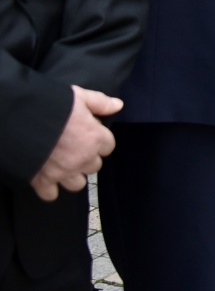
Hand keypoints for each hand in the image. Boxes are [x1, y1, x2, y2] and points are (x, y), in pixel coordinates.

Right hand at [30, 86, 120, 201]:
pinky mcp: (43, 180)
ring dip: (72, 175)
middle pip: (94, 166)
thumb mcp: (79, 96)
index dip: (99, 140)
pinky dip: (49, 188)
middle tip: (74, 148)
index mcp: (95, 138)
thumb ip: (100, 102)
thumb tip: (118, 105)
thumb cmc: (52, 106)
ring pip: (78, 183)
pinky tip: (47, 178)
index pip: (109, 147)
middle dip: (86, 158)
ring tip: (63, 164)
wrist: (21, 119)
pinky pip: (51, 194)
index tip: (89, 135)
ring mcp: (63, 171)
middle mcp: (82, 158)